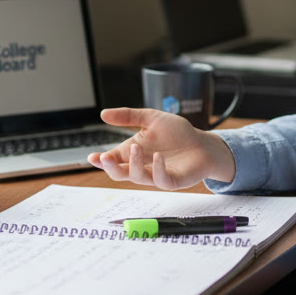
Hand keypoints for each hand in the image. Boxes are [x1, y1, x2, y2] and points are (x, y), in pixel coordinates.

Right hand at [87, 107, 235, 189]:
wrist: (203, 143)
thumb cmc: (177, 133)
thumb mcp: (151, 118)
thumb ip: (128, 116)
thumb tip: (103, 113)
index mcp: (133, 153)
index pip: (112, 159)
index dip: (101, 160)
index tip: (92, 157)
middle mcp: (142, 166)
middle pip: (119, 173)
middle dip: (110, 168)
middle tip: (105, 158)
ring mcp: (156, 175)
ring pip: (137, 177)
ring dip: (133, 164)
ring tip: (136, 147)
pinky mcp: (172, 181)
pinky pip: (161, 180)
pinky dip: (158, 170)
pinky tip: (158, 157)